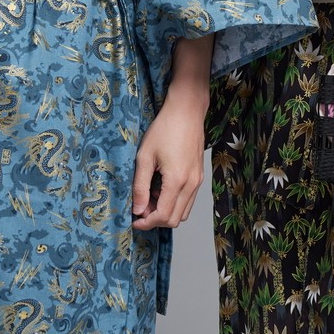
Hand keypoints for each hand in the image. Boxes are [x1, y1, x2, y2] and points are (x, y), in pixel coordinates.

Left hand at [131, 41, 210, 230]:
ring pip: (184, 212)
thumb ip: (140, 186)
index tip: (133, 219)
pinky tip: (161, 189)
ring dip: (166, 212)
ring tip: (149, 197)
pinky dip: (174, 202)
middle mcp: (191, 185)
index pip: (163, 216)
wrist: (186, 112)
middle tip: (139, 208)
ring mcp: (198, 181)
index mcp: (177, 181)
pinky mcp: (199, 177)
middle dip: (155, 220)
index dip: (146, 222)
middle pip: (175, 219)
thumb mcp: (144, 157)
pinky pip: (188, 200)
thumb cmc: (164, 129)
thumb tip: (137, 210)